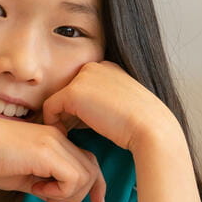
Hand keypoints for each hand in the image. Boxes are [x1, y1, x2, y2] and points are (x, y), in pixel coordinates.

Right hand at [0, 117, 106, 201]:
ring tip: (41, 193)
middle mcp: (57, 136)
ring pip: (87, 176)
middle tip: (54, 201)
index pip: (87, 161)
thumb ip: (44, 180)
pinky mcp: (48, 152)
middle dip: (85, 193)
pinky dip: (60, 192)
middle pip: (92, 168)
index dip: (94, 185)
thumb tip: (58, 195)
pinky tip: (37, 190)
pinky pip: (73, 180)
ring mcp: (54, 142)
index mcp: (52, 138)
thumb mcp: (23, 173)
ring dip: (68, 194)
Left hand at [41, 61, 180, 155]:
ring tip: (69, 135)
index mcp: (108, 67)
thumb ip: (101, 102)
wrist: (152, 129)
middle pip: (68, 90)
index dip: (80, 108)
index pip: (83, 86)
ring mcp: (83, 77)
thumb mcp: (121, 105)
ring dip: (61, 117)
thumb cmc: (141, 125)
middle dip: (69, 111)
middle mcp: (95, 66)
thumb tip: (78, 113)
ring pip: (58, 99)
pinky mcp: (73, 92)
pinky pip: (50, 108)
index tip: (84, 127)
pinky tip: (64, 136)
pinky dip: (53, 122)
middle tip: (74, 132)